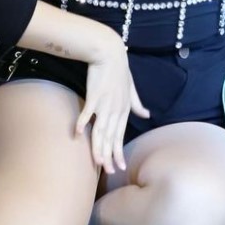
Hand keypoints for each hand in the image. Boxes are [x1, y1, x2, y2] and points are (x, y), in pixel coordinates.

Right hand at [75, 39, 149, 174]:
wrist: (109, 52)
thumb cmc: (119, 70)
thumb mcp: (131, 88)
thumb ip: (137, 103)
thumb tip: (147, 115)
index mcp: (124, 110)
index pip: (120, 135)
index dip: (119, 152)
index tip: (118, 167)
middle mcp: (115, 110)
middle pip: (111, 137)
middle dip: (109, 156)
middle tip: (108, 171)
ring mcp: (105, 104)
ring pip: (101, 130)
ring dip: (98, 147)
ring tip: (97, 162)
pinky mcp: (94, 96)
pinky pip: (88, 112)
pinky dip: (82, 122)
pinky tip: (77, 133)